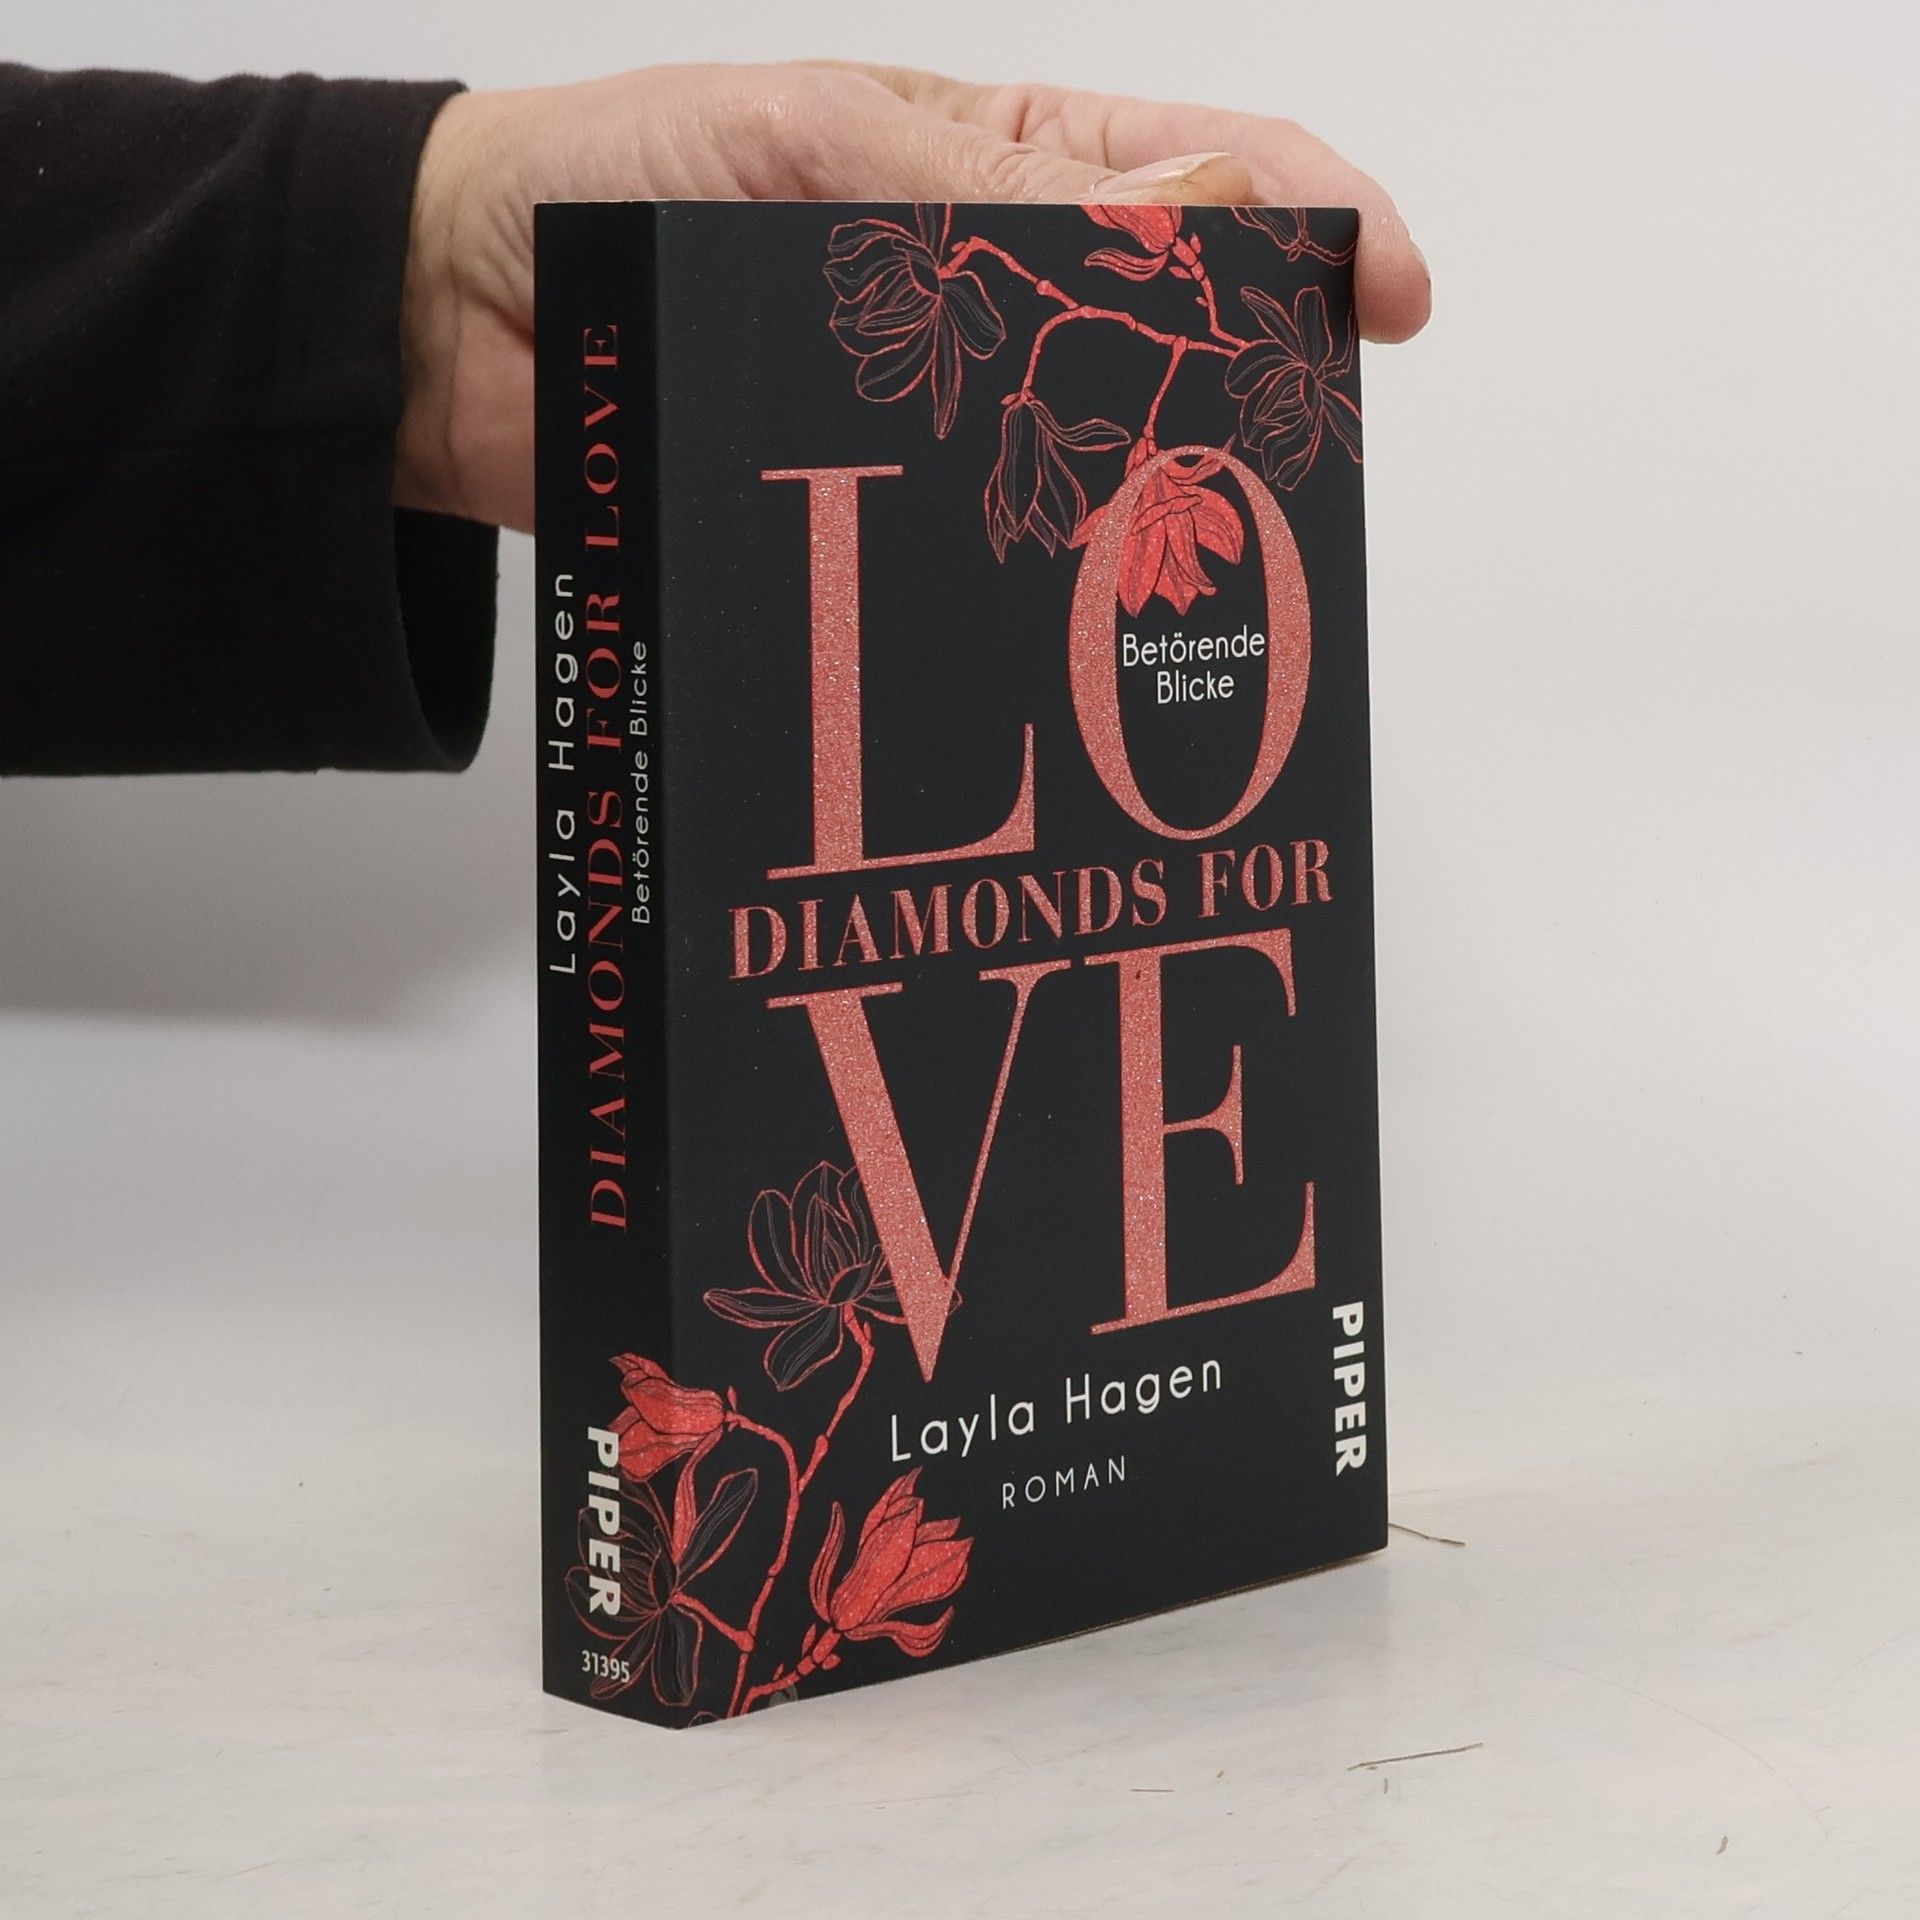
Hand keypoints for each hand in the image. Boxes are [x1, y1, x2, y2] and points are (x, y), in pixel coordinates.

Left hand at [397, 62, 1430, 532]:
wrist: (454, 320)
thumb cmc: (615, 178)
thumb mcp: (817, 141)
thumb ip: (1003, 192)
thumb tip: (1211, 217)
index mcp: (1001, 165)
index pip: (1207, 173)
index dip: (1319, 222)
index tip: (1389, 299)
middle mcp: (992, 290)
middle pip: (1174, 332)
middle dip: (1252, 383)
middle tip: (1295, 462)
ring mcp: (941, 407)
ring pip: (1089, 453)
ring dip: (1148, 496)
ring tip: (1201, 556)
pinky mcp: (877, 505)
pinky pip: (980, 538)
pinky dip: (1034, 573)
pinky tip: (1070, 611)